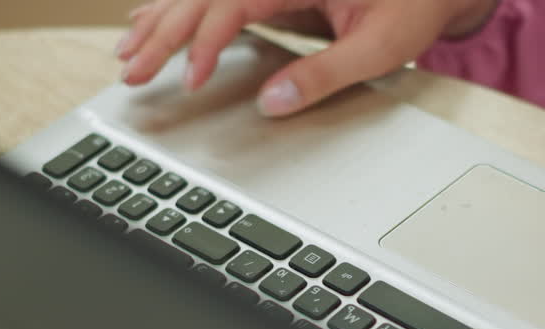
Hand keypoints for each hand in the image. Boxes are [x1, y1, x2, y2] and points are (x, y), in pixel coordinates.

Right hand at [115, 0, 498, 115]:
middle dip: (163, 32)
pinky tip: (153, 22)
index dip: (206, 39)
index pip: (234, 1)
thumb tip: (273, 103)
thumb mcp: (381, 45)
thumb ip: (326, 74)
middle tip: (131, 70)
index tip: (193, 77)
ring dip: (162, 19)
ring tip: (127, 50)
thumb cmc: (417, 3)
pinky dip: (182, 9)